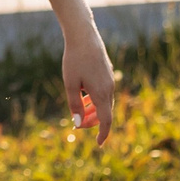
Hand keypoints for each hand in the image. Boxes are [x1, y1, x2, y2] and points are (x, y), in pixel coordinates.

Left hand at [64, 26, 115, 146]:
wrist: (84, 36)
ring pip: (104, 102)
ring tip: (79, 114)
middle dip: (92, 122)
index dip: (103, 133)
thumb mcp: (70, 84)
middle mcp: (109, 88)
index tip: (98, 144)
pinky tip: (83, 99)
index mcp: (101, 93)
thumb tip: (77, 123)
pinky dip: (94, 100)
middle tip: (77, 126)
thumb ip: (74, 104)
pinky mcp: (107, 73)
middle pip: (104, 112)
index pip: (106, 120)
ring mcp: (109, 80)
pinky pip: (103, 93)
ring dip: (93, 111)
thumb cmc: (74, 60)